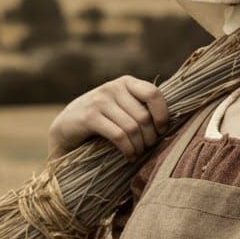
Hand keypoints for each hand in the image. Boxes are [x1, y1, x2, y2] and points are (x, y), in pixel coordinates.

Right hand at [47, 75, 169, 160]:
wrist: (66, 127)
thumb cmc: (103, 120)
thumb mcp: (123, 107)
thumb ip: (141, 107)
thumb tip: (173, 119)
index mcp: (126, 82)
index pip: (153, 94)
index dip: (162, 115)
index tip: (161, 131)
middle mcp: (113, 87)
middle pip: (144, 116)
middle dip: (149, 137)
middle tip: (147, 148)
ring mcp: (100, 100)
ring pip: (132, 127)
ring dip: (139, 146)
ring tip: (137, 154)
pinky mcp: (89, 117)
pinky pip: (118, 135)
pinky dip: (127, 149)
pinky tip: (128, 156)